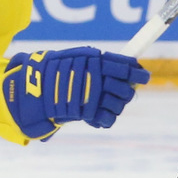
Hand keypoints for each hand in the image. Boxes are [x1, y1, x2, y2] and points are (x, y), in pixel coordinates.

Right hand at [3, 46, 149, 134]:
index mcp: (97, 60)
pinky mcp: (88, 113)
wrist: (34, 88)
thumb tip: (131, 67)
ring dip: (114, 106)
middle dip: (127, 92)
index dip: (138, 73)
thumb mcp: (79, 57)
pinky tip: (97, 115)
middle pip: (127, 89)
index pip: (127, 67)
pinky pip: (108, 119)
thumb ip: (101, 62)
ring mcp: (94, 97)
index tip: (143, 76)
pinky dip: (104, 119)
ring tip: (102, 103)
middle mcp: (98, 78)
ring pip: (119, 105)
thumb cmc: (57, 70)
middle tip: (120, 92)